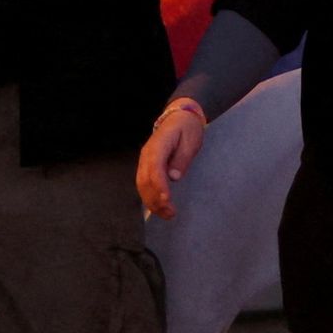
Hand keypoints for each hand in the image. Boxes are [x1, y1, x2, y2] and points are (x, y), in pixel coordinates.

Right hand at [136, 98, 206, 219]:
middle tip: (171, 213)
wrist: (178, 117)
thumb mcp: (191, 139)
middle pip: (145, 180)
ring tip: (167, 214)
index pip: (155, 168)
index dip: (159, 185)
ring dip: (152, 202)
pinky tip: (159, 207)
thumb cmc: (187, 128)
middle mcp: (147, 155)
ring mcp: (144, 161)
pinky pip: (143, 184)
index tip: (167, 200)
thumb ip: (182, 158)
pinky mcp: (146, 167)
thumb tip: (174, 177)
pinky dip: (149, 197)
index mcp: (158, 146)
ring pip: (142, 185)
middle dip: (155, 199)